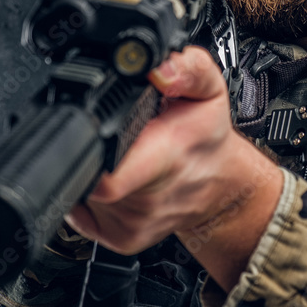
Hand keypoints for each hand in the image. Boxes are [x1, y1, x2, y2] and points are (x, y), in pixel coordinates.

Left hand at [66, 46, 283, 290]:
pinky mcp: (123, 239)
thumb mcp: (209, 89)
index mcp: (165, 156)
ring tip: (125, 156)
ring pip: (83, 191)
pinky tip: (116, 177)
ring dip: (96, 169)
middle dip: (94, 151)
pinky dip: (91, 195)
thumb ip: (187, 66)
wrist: (222, 185)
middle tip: (118, 137)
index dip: (93, 152)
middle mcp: (148, 197)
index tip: (99, 133)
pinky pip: (83, 213)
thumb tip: (156, 67)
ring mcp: (134, 222)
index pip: (109, 174)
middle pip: (88, 174)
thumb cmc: (208, 138)